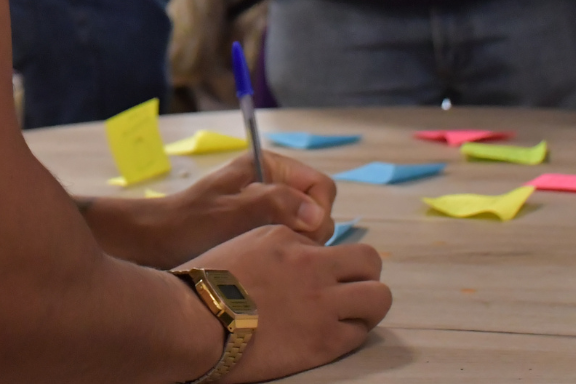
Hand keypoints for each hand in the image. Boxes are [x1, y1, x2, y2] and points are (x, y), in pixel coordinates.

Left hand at [81, 151, 335, 268]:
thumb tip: (316, 214)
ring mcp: (269, 212)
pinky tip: (262, 266)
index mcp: (269, 167)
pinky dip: (284, 257)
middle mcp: (273, 186)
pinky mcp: (262, 235)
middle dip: (307, 233)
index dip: (317, 212)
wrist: (154, 244)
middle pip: (318, 211)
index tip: (297, 234)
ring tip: (265, 258)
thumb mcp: (231, 212)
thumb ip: (275, 205)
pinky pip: (291, 246)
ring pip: (307, 233)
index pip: (320, 186)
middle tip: (276, 249)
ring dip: (295, 248)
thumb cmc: (188, 224)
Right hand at [183, 225, 390, 381]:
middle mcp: (312, 263)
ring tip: (350, 312)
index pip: (330, 240)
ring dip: (367, 302)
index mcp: (289, 236)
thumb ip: (279, 244)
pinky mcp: (323, 340)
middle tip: (349, 288)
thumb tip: (301, 255)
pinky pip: (361, 331)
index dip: (327, 259)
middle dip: (364, 273)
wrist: (196, 318)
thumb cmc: (209, 281)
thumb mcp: (246, 242)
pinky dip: (354, 330)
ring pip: (378, 296)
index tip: (315, 274)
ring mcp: (321, 302)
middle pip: (369, 260)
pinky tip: (335, 332)